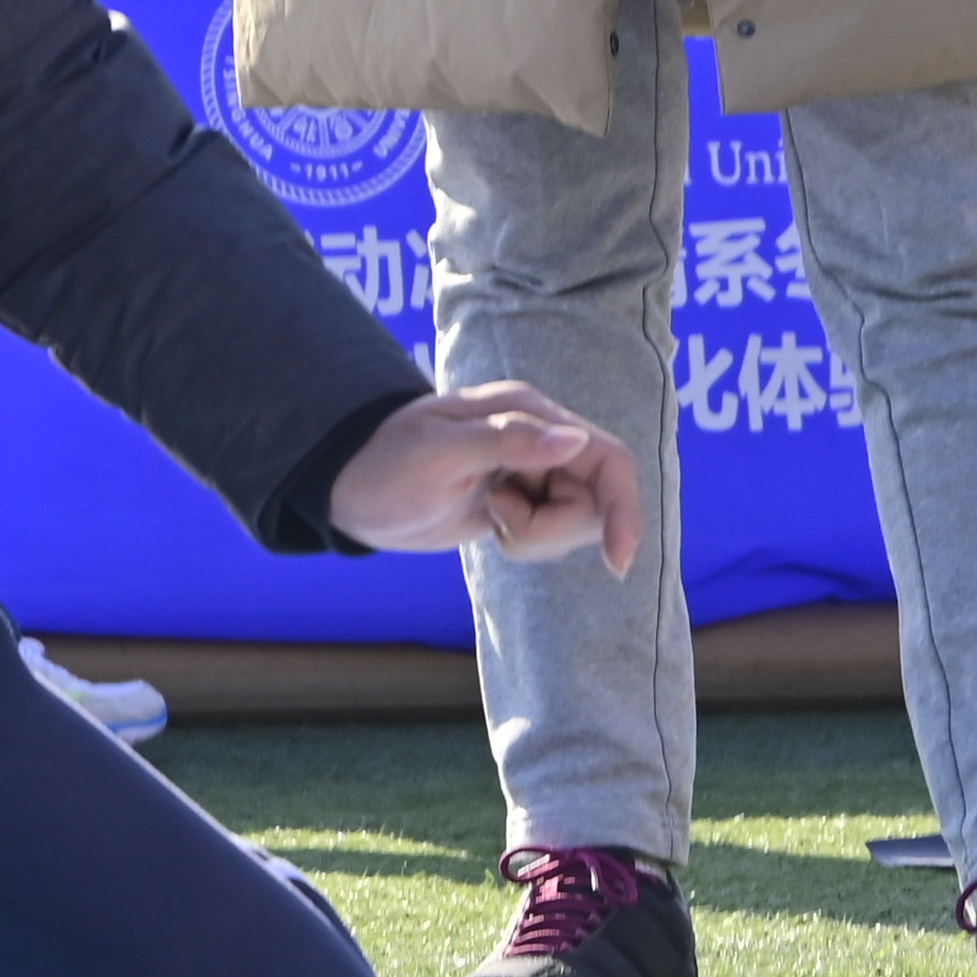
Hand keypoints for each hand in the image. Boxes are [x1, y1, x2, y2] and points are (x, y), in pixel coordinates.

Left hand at [327, 381, 641, 574]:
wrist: (352, 491)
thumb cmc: (384, 464)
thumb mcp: (438, 454)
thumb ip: (508, 443)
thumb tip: (574, 440)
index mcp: (530, 413)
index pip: (607, 459)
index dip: (624, 509)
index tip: (617, 563)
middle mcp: (541, 438)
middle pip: (596, 500)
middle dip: (553, 529)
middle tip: (497, 521)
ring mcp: (534, 471)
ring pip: (577, 522)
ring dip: (536, 537)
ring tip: (488, 518)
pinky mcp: (523, 501)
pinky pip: (552, 534)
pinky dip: (527, 542)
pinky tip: (489, 525)